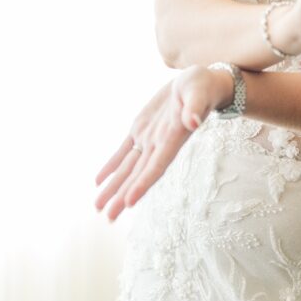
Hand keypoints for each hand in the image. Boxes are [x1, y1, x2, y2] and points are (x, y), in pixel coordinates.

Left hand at [94, 65, 232, 221]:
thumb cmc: (202, 87)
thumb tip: (192, 121)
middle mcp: (160, 144)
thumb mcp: (199, 92)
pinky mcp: (141, 128)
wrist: (198, 83)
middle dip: (123, 195)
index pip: (157, 165)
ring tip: (99, 207)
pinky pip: (123, 150)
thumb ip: (195, 107)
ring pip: (128, 166)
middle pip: (139, 174)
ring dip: (114, 186)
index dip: (143, 183)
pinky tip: (99, 181)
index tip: (129, 202)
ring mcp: (149, 137)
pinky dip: (111, 165)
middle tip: (108, 217)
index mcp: (173, 138)